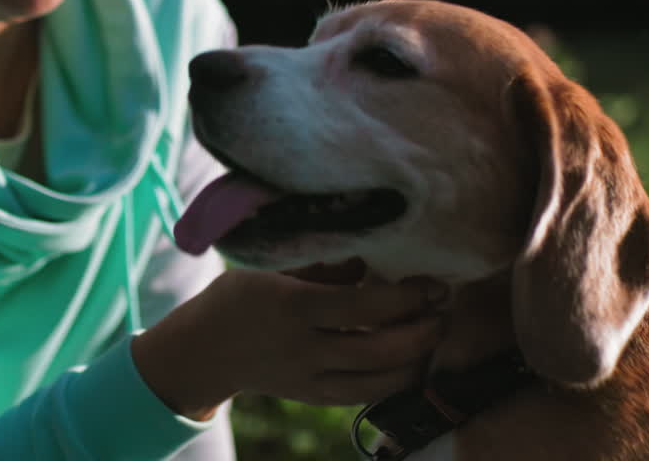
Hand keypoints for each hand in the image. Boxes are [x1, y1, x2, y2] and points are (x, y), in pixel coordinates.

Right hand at [132, 266, 447, 419]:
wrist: (204, 350)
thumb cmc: (242, 294)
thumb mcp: (274, 266)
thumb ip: (324, 262)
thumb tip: (377, 252)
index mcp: (293, 305)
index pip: (364, 307)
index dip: (407, 297)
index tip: (433, 282)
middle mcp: (303, 347)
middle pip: (380, 350)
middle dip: (424, 331)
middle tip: (445, 308)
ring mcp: (308, 379)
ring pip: (378, 382)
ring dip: (418, 360)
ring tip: (435, 332)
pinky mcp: (312, 397)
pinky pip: (364, 396)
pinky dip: (395, 380)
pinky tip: (413, 359)